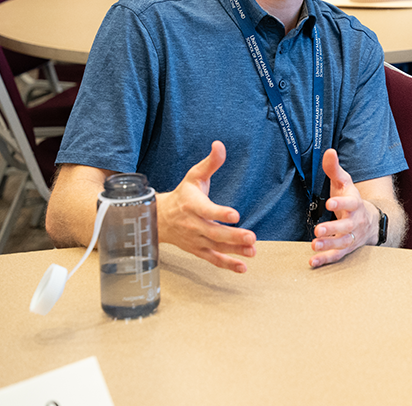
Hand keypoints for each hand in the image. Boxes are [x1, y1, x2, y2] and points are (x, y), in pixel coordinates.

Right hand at [156, 141, 256, 272]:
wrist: (159, 218)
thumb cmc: (182, 194)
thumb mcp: (194, 176)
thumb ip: (210, 163)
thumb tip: (219, 145)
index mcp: (192, 205)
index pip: (206, 210)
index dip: (220, 213)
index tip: (235, 215)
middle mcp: (193, 224)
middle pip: (214, 232)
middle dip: (233, 236)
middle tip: (251, 237)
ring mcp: (195, 239)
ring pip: (216, 247)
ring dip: (234, 251)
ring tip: (252, 251)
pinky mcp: (198, 250)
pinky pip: (212, 259)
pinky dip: (227, 265)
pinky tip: (243, 267)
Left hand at [309, 149, 372, 266]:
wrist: (371, 220)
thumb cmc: (352, 199)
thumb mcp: (344, 182)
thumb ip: (334, 169)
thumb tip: (329, 151)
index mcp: (355, 204)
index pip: (351, 203)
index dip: (341, 204)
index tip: (329, 202)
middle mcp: (356, 221)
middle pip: (347, 226)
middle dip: (333, 229)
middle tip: (318, 229)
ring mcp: (353, 236)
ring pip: (343, 243)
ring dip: (329, 245)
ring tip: (314, 245)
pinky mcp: (347, 248)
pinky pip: (338, 255)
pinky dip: (326, 259)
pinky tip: (313, 261)